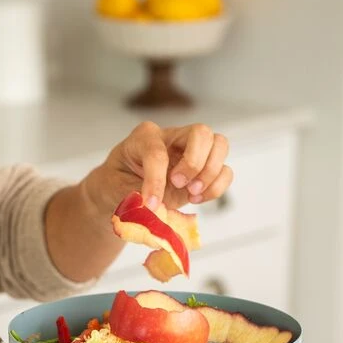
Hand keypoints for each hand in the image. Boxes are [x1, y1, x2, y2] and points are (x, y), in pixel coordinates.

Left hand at [44, 121, 232, 282]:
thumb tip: (156, 209)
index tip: (150, 203)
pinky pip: (226, 171)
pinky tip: (197, 199)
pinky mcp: (203, 171)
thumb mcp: (116, 189)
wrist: (122, 192)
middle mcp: (172, 138)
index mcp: (145, 137)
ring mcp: (191, 152)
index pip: (157, 152)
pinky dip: (217, 187)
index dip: (155, 179)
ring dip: (211, 173)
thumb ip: (135, 197)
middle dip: (194, 163)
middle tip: (179, 184)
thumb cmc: (117, 185)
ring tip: (191, 194)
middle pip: (201, 132)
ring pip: (220, 144)